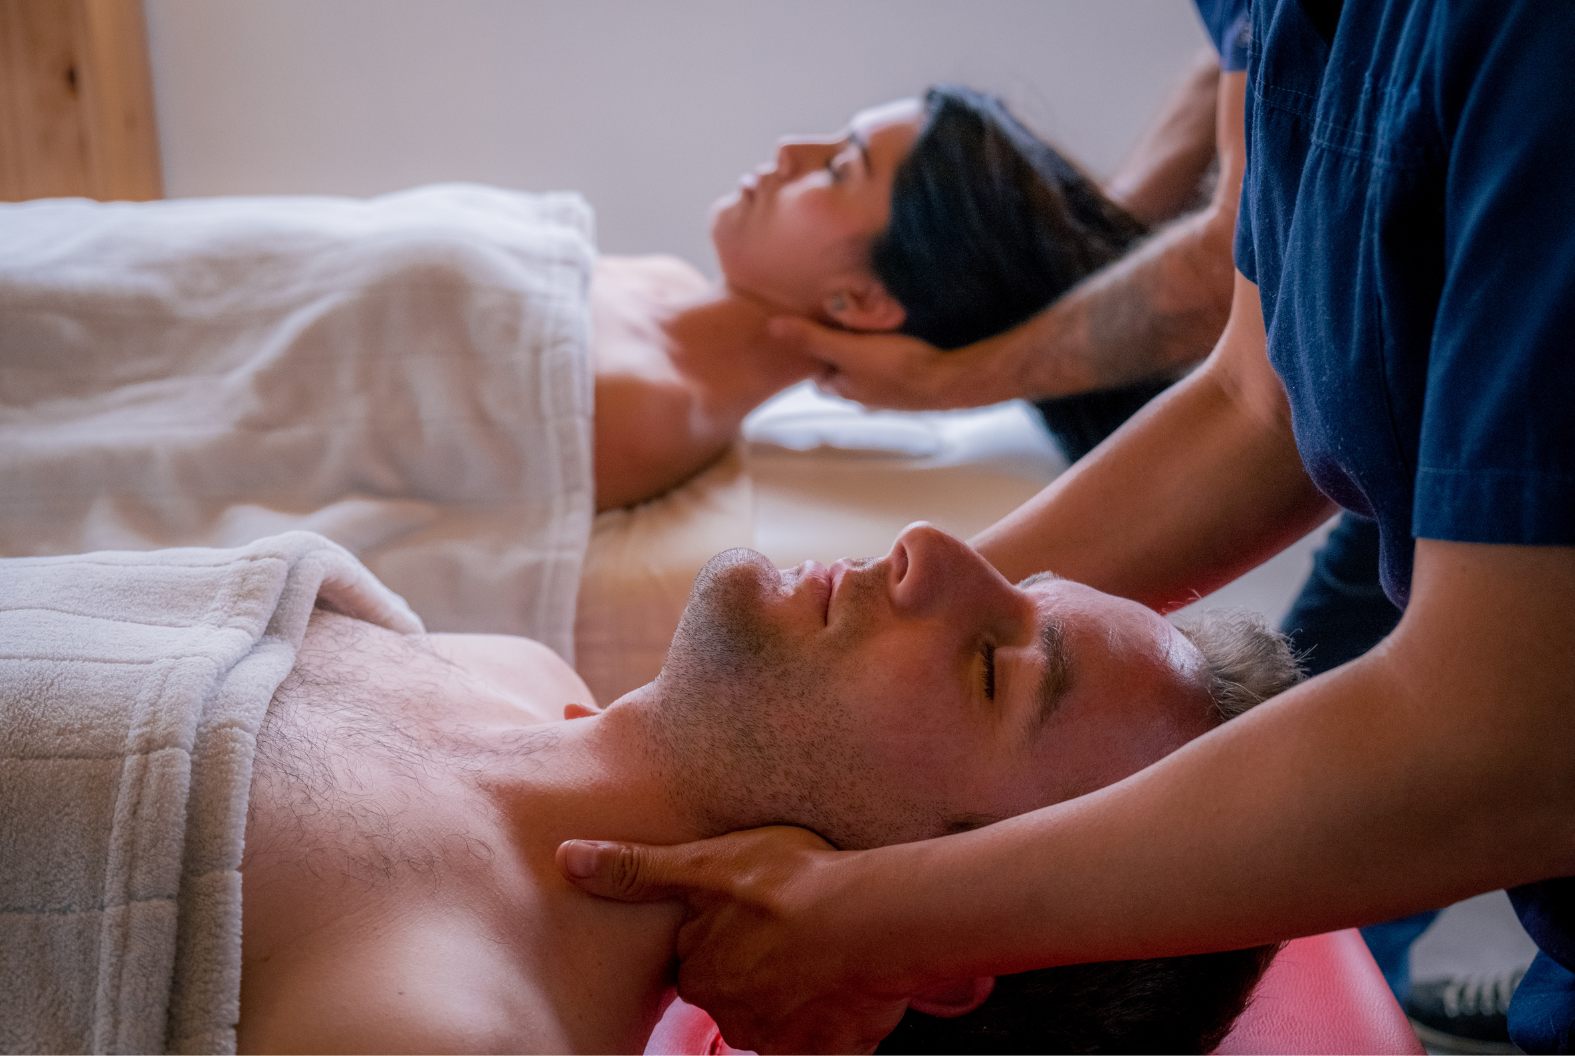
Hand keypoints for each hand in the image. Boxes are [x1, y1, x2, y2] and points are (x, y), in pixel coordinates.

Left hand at [556, 826, 912, 1053]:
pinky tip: (847, 986)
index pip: (700, 963)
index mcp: (700, 972)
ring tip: (825, 953)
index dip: (725, 940)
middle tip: (790, 934)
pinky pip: (821, 1043)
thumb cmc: (788, 883)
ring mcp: (778, 1038)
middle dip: (757, 973)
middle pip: (737, 996)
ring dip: (796, 995)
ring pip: (778, 1019)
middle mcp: (731, 1015)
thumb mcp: (704, 861)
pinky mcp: (823, 1053)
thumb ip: (636, 869)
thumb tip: (566, 859)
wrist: (868, 922)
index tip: (751, 919)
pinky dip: (832, 1022)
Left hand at [769, 317, 1022, 410]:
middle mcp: (864, 397)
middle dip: (840, 350)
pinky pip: (892, 366)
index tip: (814, 329)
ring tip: (868, 325)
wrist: (949, 381)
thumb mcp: (847, 349)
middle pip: (842, 371)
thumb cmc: (898, 368)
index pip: (817, 374)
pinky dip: (889, 353)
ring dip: (866, 351)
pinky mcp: (912, 384)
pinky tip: (898, 337)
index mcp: (844, 390)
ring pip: (868, 369)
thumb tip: (771, 327)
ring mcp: (890, 394)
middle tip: (841, 322)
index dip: (813, 351)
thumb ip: (811, 339)